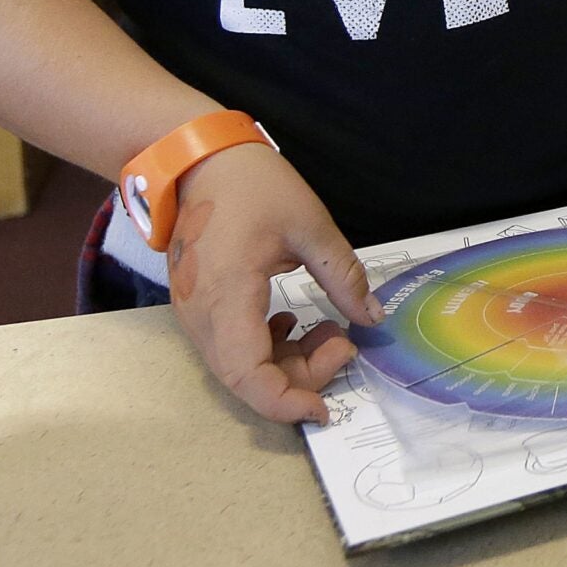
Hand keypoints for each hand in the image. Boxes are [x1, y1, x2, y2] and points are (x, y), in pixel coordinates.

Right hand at [162, 141, 382, 424]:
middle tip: (342, 342)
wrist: (197, 160)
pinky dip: (266, 347)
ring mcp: (194, 314)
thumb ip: (342, 276)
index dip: (286, 402)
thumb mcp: (310, 225)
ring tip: (327, 329)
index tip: (326, 407)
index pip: (249, 375)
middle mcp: (202, 316)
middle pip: (247, 378)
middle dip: (300, 376)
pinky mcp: (198, 307)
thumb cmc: (253, 185)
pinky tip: (293, 320)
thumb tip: (371, 317)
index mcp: (228, 296)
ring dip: (286, 360)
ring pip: (239, 365)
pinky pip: (230, 346)